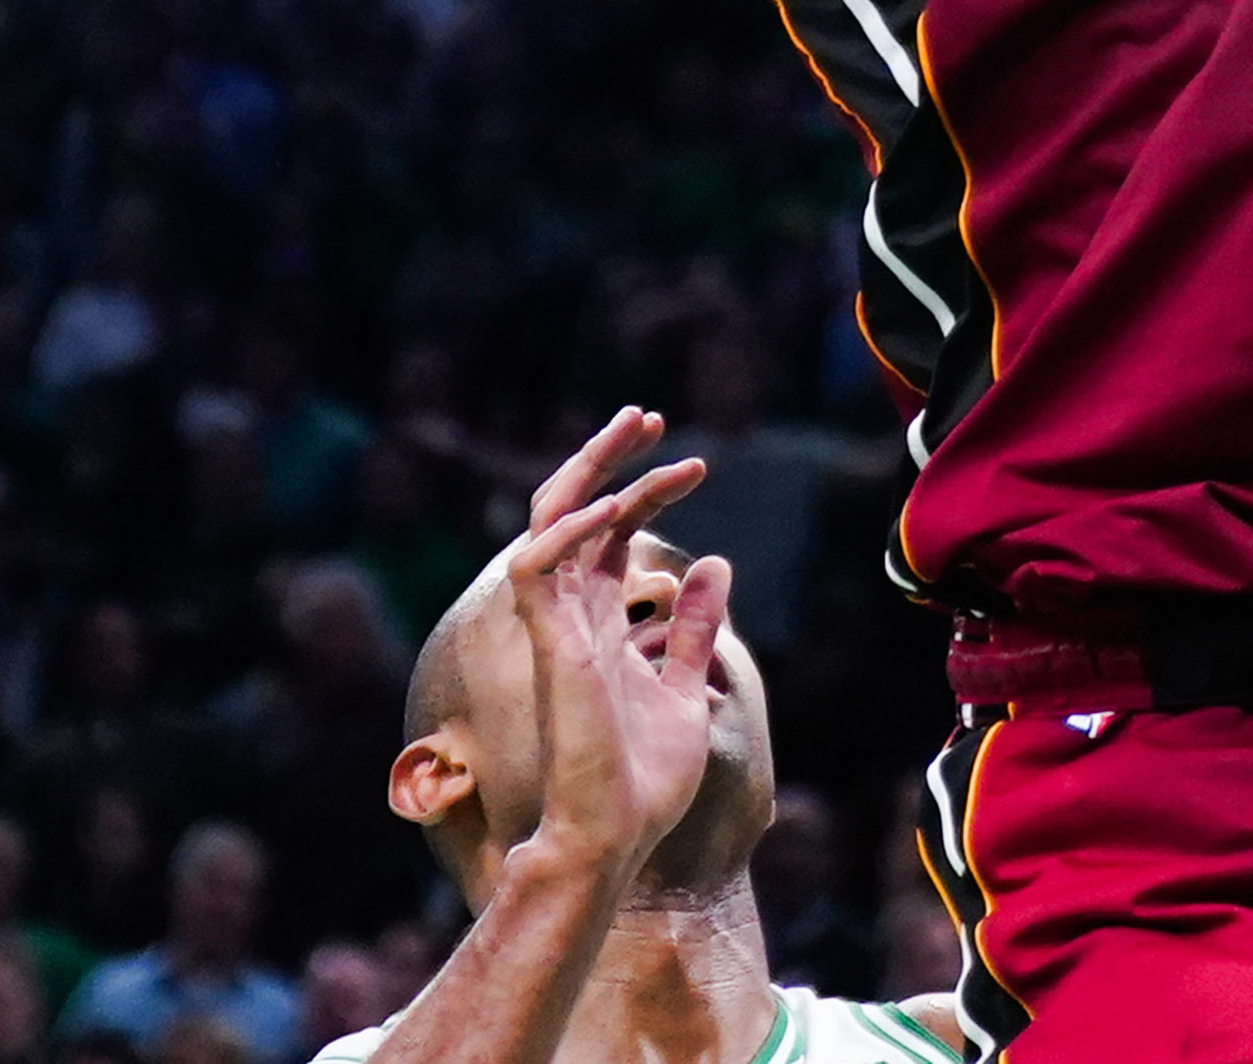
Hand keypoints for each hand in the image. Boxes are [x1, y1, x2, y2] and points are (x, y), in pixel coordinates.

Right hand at [501, 406, 733, 885]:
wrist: (617, 838)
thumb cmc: (645, 780)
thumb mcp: (685, 687)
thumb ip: (691, 627)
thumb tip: (715, 564)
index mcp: (598, 624)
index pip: (609, 536)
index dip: (645, 491)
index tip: (695, 463)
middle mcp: (571, 616)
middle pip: (572, 513)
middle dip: (606, 458)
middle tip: (648, 414)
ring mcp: (556, 628)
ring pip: (549, 522)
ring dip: (590, 470)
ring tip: (639, 428)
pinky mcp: (550, 645)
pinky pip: (537, 568)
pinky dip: (569, 529)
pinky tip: (614, 504)